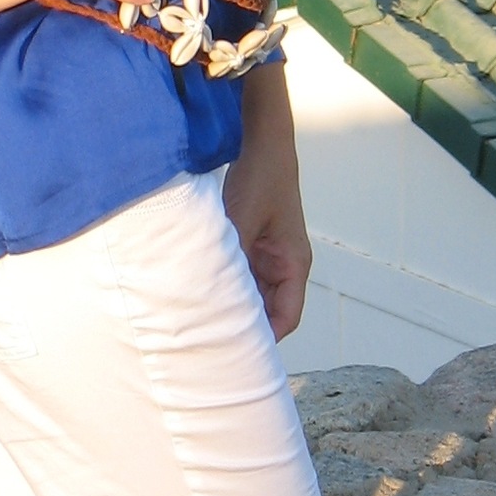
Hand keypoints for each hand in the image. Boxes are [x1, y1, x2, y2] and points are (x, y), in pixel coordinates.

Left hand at [222, 64, 311, 341]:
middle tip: (212, 344)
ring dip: (232, 302)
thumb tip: (207, 290)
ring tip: (203, 321)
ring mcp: (268, 254)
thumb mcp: (242, 220)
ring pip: (252, 292)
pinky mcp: (253, 242)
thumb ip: (230, 255)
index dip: (265, 339)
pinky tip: (201, 289)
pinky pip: (242, 273)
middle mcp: (285, 264)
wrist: (262, 142)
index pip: (286, 317)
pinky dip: (225, 282)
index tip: (238, 353)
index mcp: (293, 263)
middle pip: (269, 309)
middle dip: (245, 325)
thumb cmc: (262, 178)